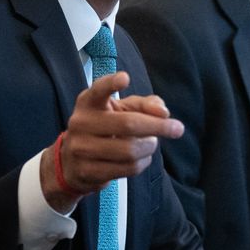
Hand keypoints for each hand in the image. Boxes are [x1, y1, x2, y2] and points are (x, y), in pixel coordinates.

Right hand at [41, 72, 183, 212]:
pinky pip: (127, 168)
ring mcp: (81, 149)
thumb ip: (145, 104)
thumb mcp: (122, 110)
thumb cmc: (105, 127)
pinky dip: (142, 162)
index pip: (98, 90)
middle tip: (177, 128)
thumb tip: (163, 112)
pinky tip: (141, 158)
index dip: (111, 84)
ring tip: (151, 143)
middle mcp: (81, 123)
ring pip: (130, 150)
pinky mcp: (87, 171)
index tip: (125, 77)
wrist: (72, 162)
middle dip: (159, 127)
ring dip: (150, 147)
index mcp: (88, 102)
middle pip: (128, 124)